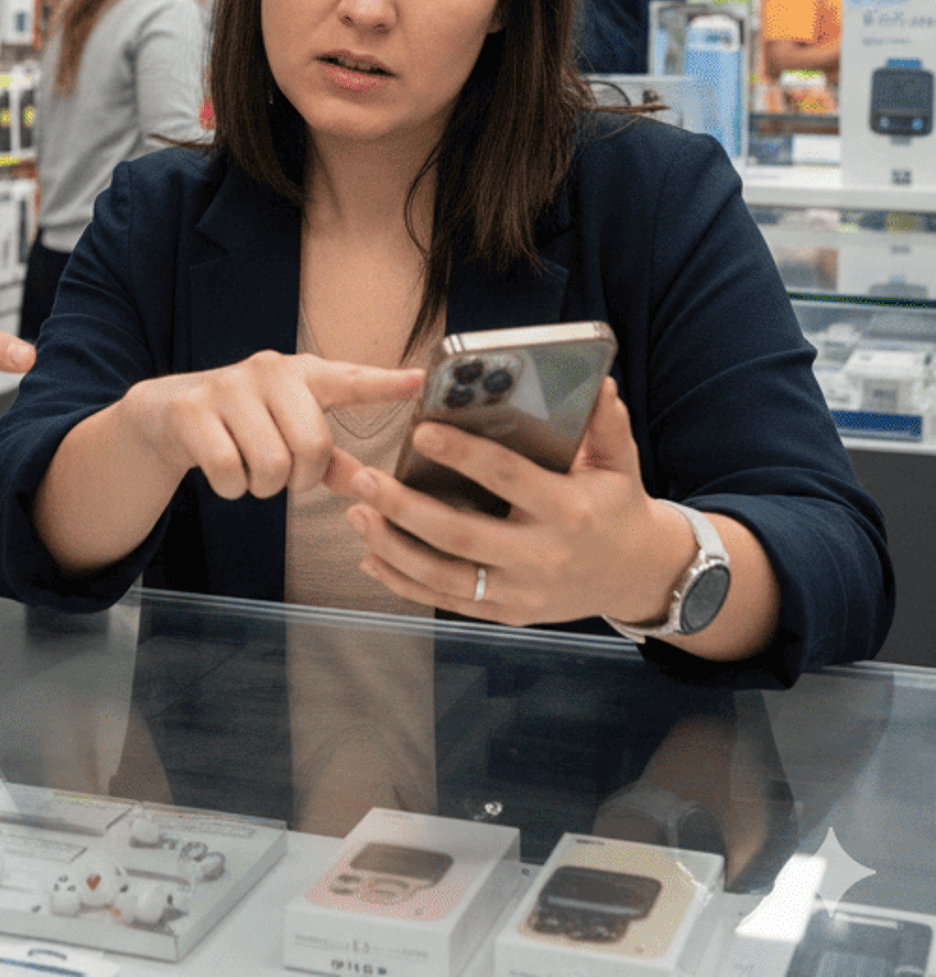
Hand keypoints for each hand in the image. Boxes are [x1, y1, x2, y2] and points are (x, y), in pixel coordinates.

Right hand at [122, 353, 423, 500]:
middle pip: (313, 446)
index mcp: (302, 375)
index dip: (385, 383)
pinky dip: (230, 488)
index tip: (419, 380)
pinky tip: (223, 472)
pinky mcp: (193, 409)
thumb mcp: (286, 430)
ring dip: (262, 487)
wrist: (167, 413)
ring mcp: (228, 386)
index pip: (350, 380)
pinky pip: (228, 472)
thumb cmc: (243, 423)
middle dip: (299, 478)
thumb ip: (329, 458)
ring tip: (249, 469)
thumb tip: (369, 484)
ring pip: (270, 465)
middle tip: (281, 473)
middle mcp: (269, 371)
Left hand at [330, 378, 688, 626]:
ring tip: (357, 514)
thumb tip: (598, 382)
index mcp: (567, 511)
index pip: (507, 479)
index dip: (463, 455)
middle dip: (406, 508)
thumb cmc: (617, 508)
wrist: (638, 576)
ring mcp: (522, 592)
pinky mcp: (508, 613)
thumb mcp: (619, 464)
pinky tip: (371, 559)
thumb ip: (606, 424)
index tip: (421, 432)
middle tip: (364, 481)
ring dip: (394, 548)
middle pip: (461, 535)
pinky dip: (406, 584)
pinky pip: (448, 602)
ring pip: (446, 576)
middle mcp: (541, 557)